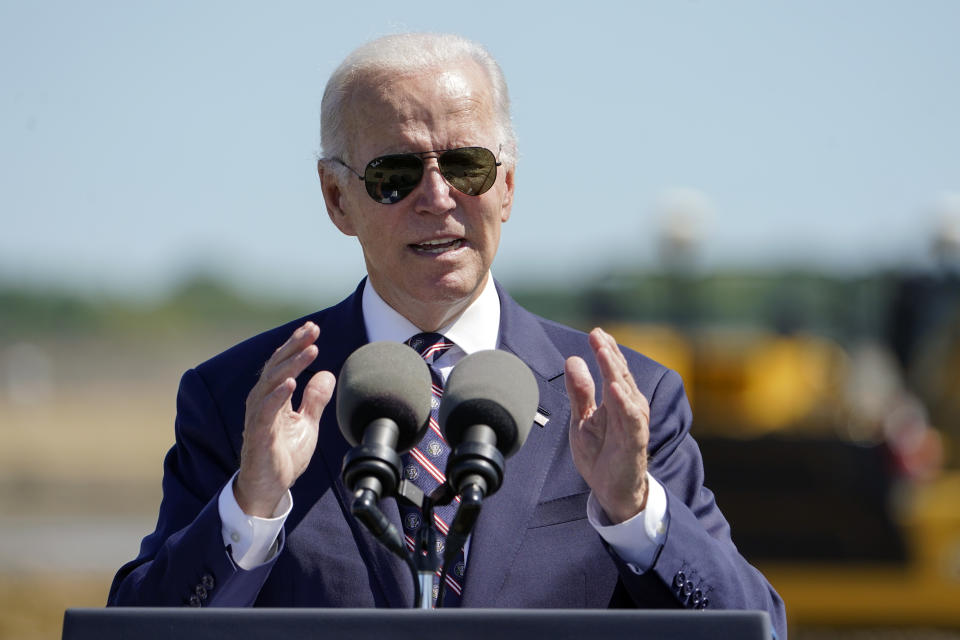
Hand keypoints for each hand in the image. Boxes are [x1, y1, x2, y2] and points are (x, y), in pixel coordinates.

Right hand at [235, 321, 335, 516]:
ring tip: (309, 351)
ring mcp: (258, 417)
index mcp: (272, 397)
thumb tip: (327, 374)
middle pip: (276, 366)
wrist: (268, 488)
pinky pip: (265, 411)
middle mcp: (261, 401)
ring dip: (290, 366)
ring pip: (271, 383)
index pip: (283, 364)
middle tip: (312, 330)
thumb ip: (314, 400)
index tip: (312, 329)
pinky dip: (277, 396)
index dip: (296, 345)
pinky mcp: (258, 435)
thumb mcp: (306, 424)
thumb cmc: (283, 455)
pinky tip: (290, 383)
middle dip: (294, 346)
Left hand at [565, 328, 649, 523]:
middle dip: (608, 353)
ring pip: (625, 391)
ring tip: (603, 353)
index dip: (605, 350)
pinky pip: (631, 419)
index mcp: (617, 400)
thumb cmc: (600, 454)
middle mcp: (629, 407)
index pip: (613, 369)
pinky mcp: (635, 441)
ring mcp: (634, 423)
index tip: (595, 332)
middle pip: (619, 374)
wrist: (611, 491)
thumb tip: (573, 359)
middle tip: (597, 335)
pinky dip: (623, 403)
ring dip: (614, 371)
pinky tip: (613, 388)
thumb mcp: (582, 419)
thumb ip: (579, 392)